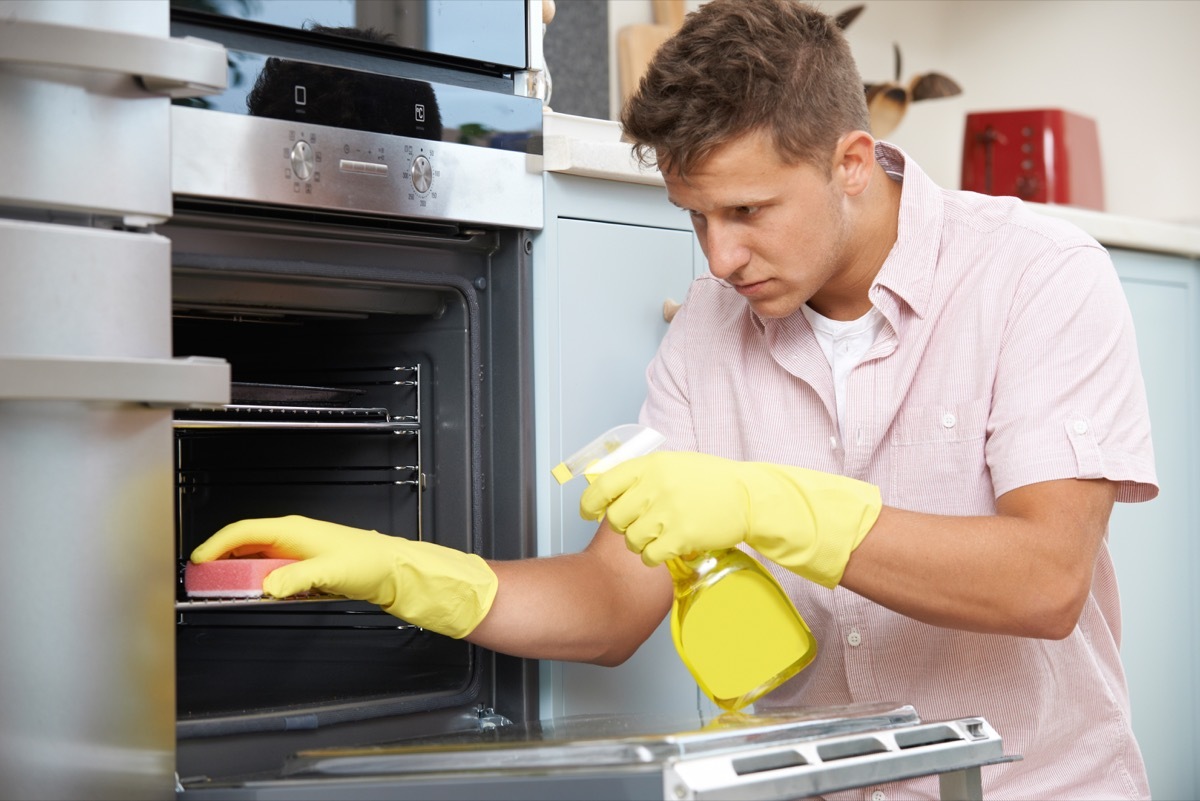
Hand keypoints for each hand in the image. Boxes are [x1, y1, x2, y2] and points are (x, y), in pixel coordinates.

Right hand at [190, 515, 497, 637]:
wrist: (394, 569)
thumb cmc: (369, 561)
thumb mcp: (330, 572)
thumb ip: (296, 579)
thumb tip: (268, 587)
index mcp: (293, 530)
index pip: (243, 531)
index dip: (216, 544)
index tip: (196, 560)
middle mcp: (292, 537)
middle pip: (245, 544)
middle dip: (221, 559)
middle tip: (202, 580)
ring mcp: (298, 551)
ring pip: (257, 559)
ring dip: (238, 572)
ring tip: (222, 589)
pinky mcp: (305, 567)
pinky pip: (272, 572)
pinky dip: (258, 582)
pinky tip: (257, 594)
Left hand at [579, 452, 881, 587]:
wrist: (749, 497)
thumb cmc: (711, 480)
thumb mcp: (674, 464)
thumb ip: (642, 475)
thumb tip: (606, 487)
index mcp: (650, 465)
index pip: (603, 485)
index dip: (590, 503)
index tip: (588, 512)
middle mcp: (655, 487)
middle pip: (615, 518)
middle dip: (622, 527)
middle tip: (637, 527)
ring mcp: (668, 512)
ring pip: (631, 540)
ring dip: (639, 544)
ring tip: (657, 538)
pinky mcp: (681, 537)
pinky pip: (650, 556)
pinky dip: (654, 557)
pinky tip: (665, 550)